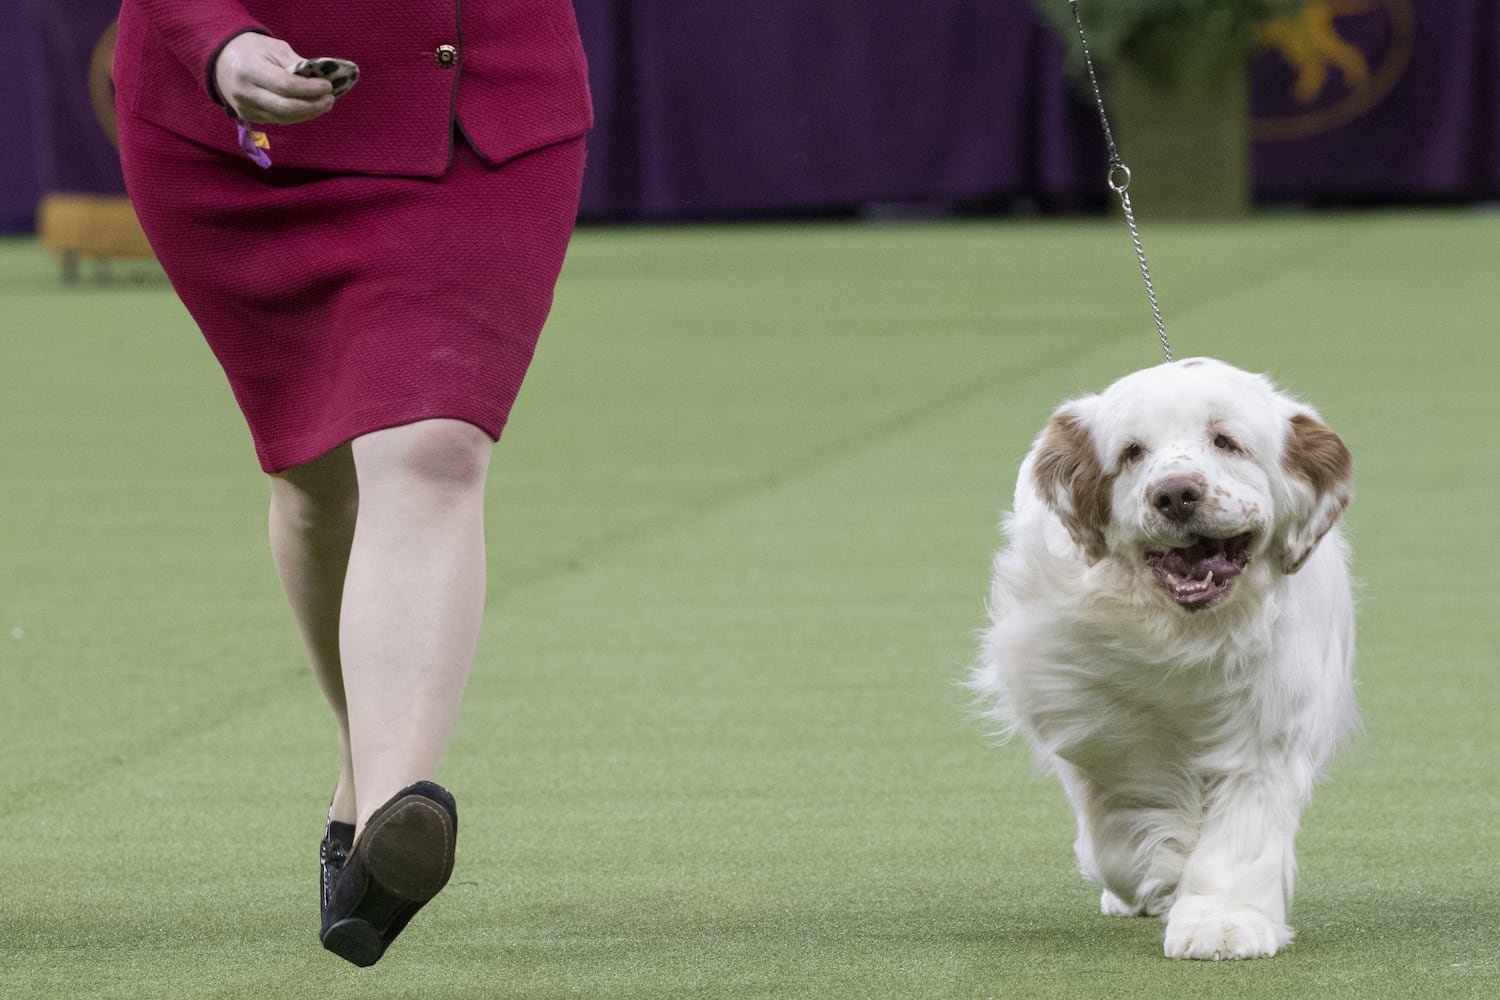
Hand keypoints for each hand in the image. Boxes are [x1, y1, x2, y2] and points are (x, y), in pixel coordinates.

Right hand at [214, 32, 334, 124]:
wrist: (221, 60)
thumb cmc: (252, 50)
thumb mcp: (274, 48)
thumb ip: (297, 64)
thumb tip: (320, 79)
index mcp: (250, 70)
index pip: (284, 86)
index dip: (309, 89)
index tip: (328, 86)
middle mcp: (245, 93)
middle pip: (285, 108)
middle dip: (312, 106)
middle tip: (330, 99)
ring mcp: (246, 109)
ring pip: (283, 118)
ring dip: (308, 113)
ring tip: (324, 104)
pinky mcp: (249, 117)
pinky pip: (278, 120)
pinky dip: (297, 116)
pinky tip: (309, 108)